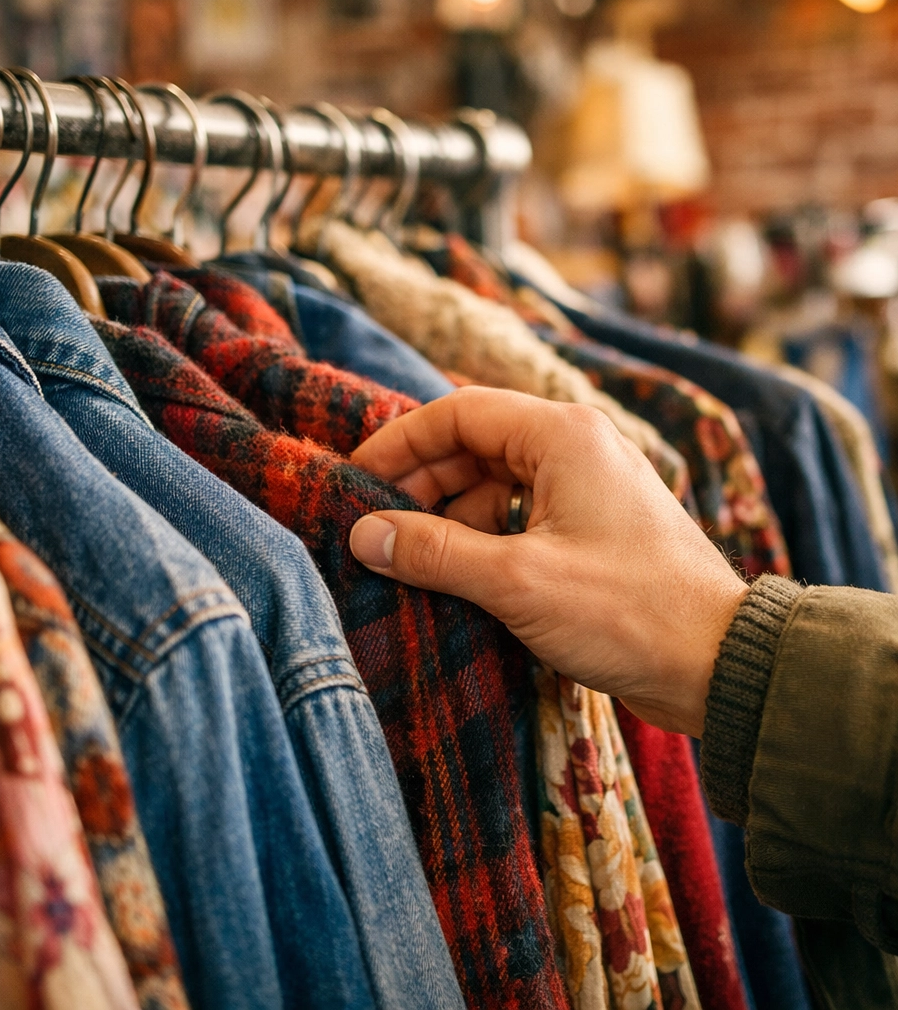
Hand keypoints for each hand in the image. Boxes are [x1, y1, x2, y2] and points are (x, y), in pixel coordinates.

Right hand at [348, 387, 748, 736]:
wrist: (719, 663)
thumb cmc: (627, 611)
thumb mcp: (516, 580)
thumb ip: (434, 552)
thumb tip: (363, 534)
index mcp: (562, 435)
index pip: (458, 413)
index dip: (400, 443)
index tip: (357, 480)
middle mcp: (576, 448)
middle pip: (475, 446)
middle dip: (422, 484)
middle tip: (375, 527)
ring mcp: (587, 488)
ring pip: (496, 484)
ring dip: (450, 516)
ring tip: (410, 559)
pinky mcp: (593, 528)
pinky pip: (521, 516)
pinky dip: (483, 538)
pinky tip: (457, 575)